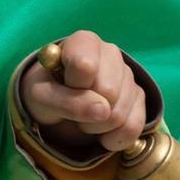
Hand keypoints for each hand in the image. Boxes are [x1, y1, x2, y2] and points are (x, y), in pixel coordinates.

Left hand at [21, 31, 147, 155]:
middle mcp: (110, 53)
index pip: (85, 65)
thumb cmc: (46, 92)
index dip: (74, 86)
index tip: (63, 86)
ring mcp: (127, 75)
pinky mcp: (138, 97)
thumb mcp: (42, 97)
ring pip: (120, 112)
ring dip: (97, 127)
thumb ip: (67, 102)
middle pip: (107, 92)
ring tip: (84, 118)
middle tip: (72, 108)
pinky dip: (114, 138)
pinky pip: (134, 126)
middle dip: (86, 111)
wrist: (57, 103)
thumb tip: (103, 110)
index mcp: (84, 42)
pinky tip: (101, 133)